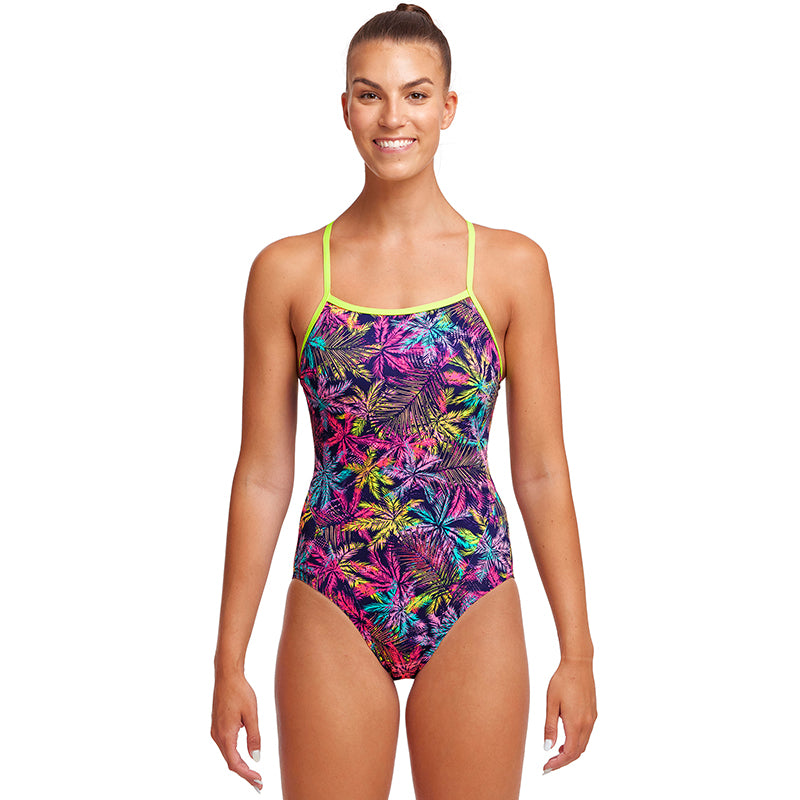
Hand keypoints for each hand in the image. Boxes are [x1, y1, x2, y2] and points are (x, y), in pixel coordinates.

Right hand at [211, 669, 262, 791]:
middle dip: (244, 774)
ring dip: (239, 765)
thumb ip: (254, 737)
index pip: (235, 763)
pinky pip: (226, 746)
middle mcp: (217, 736)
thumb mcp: (251, 714)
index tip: (258, 781)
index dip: (247, 775)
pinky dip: (234, 755)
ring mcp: (215, 731)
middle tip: (259, 783)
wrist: (227, 676)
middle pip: (230, 762)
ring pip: (227, 754)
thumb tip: (256, 758)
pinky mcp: (217, 726)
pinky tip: (244, 756)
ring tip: (253, 773)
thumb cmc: (240, 691)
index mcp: (225, 734)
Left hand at [542, 657, 596, 773]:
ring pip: (583, 744)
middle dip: (564, 761)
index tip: (546, 767)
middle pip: (578, 752)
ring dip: (571, 752)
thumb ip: (550, 727)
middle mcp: (587, 724)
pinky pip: (586, 735)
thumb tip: (548, 748)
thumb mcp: (551, 703)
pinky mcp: (593, 713)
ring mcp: (592, 719)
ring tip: (555, 753)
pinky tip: (565, 738)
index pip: (569, 753)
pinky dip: (576, 742)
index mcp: (576, 723)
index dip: (558, 763)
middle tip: (549, 765)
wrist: (578, 664)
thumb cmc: (562, 681)